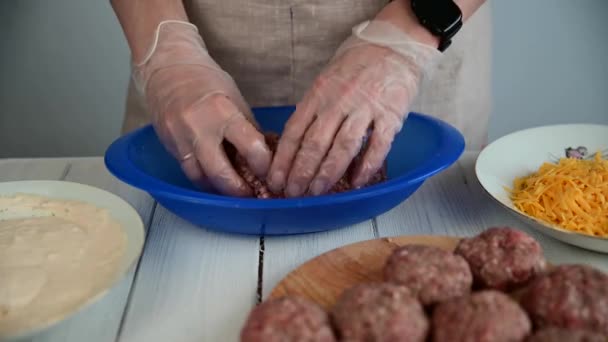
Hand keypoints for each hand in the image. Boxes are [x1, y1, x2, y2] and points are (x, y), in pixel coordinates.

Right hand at [133, 21, 270, 196]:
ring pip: (200, 178)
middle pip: (221, 173)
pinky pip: (188, 170)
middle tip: (250, 194)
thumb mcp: (235, 98)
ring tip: (232, 190)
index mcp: (223, 112)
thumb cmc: (206, 80)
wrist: (166, 67)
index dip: (263, 165)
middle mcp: (199, 128)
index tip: (268, 171)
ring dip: (218, 188)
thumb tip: (263, 156)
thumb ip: (247, 128)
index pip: (250, 147)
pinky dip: (202, 177)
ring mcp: (180, 139)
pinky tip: (213, 179)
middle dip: (239, 190)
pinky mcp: (168, 145)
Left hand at [267, 20, 440, 196]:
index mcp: (317, 95)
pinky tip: (356, 184)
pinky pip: (377, 146)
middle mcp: (337, 103)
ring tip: (317, 192)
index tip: (275, 180)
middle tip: (292, 193)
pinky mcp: (390, 115)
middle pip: (315, 143)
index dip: (283, 160)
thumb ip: (312, 110)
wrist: (393, 46)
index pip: (294, 132)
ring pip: (342, 147)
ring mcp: (364, 109)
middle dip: (301, 172)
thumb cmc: (355, 66)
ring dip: (328, 173)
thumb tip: (296, 144)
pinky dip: (366, 167)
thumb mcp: (325, 82)